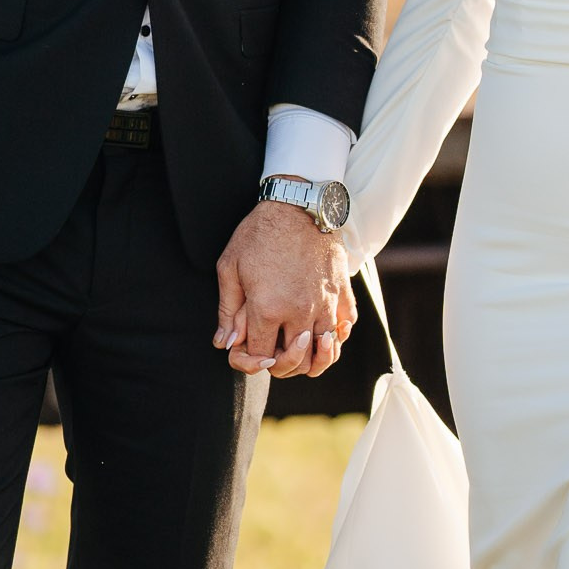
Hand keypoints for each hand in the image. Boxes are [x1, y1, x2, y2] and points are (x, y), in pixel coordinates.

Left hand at [214, 203, 355, 377]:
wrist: (298, 204)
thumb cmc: (259, 233)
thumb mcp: (230, 266)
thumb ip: (228, 310)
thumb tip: (224, 343)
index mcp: (268, 308)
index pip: (261, 355)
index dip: (252, 359)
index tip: (250, 349)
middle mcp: (299, 312)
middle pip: (295, 362)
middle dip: (281, 364)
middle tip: (274, 351)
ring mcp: (325, 303)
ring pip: (325, 352)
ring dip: (311, 357)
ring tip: (300, 346)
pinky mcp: (342, 292)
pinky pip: (344, 328)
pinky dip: (335, 336)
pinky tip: (322, 330)